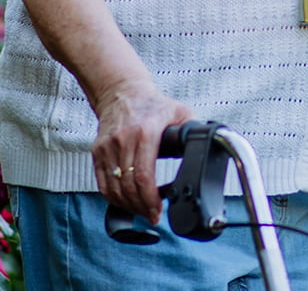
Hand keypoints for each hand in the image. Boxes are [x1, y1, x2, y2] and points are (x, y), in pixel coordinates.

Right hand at [89, 79, 193, 223]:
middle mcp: (123, 140)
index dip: (150, 200)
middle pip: (128, 187)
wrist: (122, 92)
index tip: (157, 211)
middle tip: (152, 215)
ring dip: (128, 205)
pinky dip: (113, 197)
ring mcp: (108, 146)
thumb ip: (194, 131)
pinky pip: (102, 183)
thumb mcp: (180, 112)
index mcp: (145, 132)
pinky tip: (125, 201)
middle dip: (141, 207)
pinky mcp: (98, 151)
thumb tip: (209, 147)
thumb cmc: (152, 104)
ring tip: (141, 211)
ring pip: (114, 188)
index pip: (143, 176)